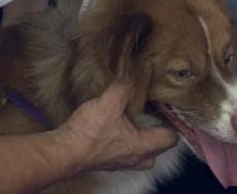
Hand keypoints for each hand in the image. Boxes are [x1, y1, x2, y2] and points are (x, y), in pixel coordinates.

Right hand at [60, 82, 178, 172]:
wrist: (66, 150)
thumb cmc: (89, 133)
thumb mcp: (109, 103)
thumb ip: (124, 87)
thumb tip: (133, 75)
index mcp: (144, 147)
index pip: (171, 138)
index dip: (171, 120)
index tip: (165, 106)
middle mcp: (137, 159)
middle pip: (158, 146)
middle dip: (156, 129)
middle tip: (149, 110)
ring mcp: (123, 162)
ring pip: (142, 149)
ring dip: (140, 134)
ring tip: (132, 115)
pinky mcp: (110, 161)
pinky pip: (127, 150)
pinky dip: (125, 138)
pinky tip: (115, 124)